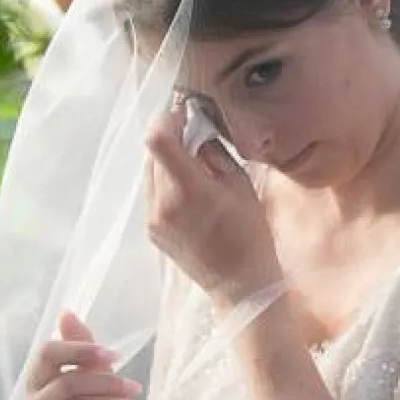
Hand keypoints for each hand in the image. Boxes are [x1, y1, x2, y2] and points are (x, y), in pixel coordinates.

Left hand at [145, 106, 281, 307]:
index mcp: (188, 190)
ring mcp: (153, 218)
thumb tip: (195, 128)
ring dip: (167, 160)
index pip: (157, 138)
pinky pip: (152, 192)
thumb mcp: (241, 186)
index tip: (185, 114)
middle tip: (195, 136)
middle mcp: (162, 203)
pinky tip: (191, 193)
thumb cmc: (250, 234)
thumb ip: (213, 153)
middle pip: (151, 152)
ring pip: (149, 171)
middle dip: (171, 138)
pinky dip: (166, 182)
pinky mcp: (151, 229)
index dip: (168, 118)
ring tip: (195, 168)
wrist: (240, 285)